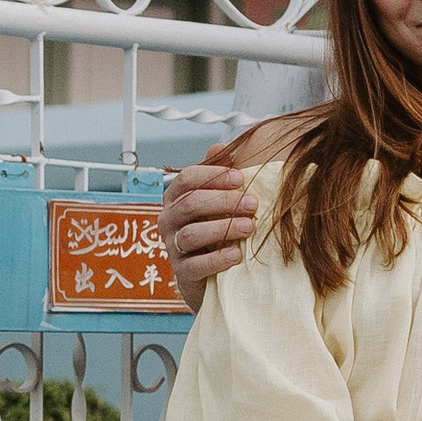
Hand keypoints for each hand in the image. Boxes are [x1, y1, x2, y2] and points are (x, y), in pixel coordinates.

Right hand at [163, 138, 258, 306]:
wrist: (209, 274)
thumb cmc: (214, 229)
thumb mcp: (216, 200)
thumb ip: (216, 175)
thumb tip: (219, 146)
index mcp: (175, 198)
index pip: (186, 179)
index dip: (213, 175)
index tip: (240, 178)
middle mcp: (169, 220)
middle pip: (191, 203)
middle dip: (224, 201)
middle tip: (253, 203)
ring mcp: (173, 247)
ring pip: (191, 234)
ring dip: (222, 228)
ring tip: (248, 227)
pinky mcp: (182, 272)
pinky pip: (195, 265)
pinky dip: (217, 259)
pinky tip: (236, 254)